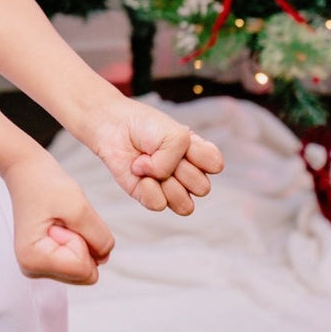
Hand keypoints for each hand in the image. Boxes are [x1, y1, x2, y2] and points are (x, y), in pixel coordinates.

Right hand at [2, 148, 114, 284]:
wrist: (26, 170)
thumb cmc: (45, 184)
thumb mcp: (80, 208)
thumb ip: (99, 239)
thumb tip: (104, 257)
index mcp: (34, 259)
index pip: (85, 270)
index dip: (83, 239)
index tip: (62, 219)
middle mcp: (31, 268)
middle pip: (85, 273)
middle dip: (83, 242)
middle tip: (63, 219)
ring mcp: (37, 266)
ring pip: (83, 268)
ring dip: (80, 240)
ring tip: (60, 220)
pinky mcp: (44, 260)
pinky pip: (77, 261)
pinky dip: (76, 240)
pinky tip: (59, 224)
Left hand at [85, 98, 222, 214]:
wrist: (115, 126)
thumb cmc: (146, 126)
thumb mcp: (173, 134)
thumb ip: (175, 158)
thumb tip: (159, 180)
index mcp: (199, 156)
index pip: (216, 166)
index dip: (200, 155)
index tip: (184, 140)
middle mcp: (187, 175)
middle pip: (202, 188)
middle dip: (182, 169)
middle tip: (162, 152)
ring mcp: (169, 188)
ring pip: (185, 205)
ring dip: (168, 184)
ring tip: (151, 166)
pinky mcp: (148, 197)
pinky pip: (159, 204)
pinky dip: (148, 188)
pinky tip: (138, 172)